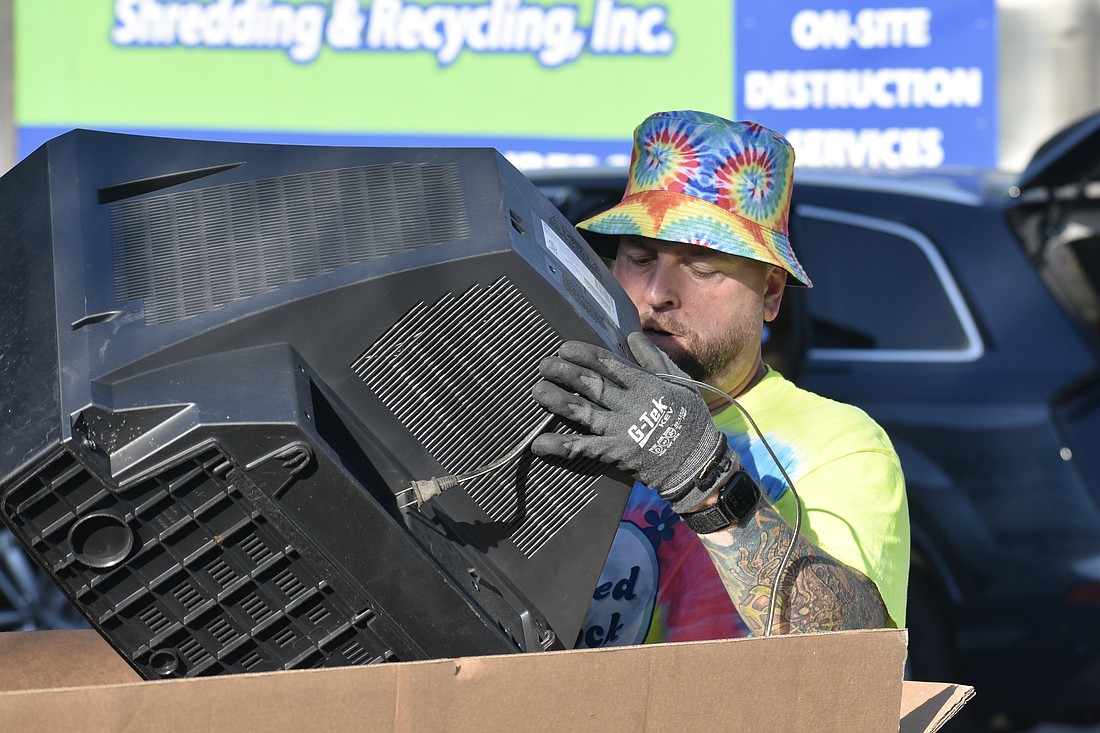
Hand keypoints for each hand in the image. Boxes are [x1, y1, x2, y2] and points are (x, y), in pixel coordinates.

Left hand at [531, 332, 739, 512]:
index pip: (609, 365)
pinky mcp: (615, 453)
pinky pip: (583, 448)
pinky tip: (539, 442)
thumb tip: (632, 335)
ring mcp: (621, 430)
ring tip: (537, 390)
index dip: (584, 355)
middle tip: (544, 364)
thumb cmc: (690, 419)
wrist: (696, 463)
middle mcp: (631, 405)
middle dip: (565, 372)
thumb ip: (654, 359)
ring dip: (557, 401)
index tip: (564, 348)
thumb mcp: (679, 383)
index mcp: (646, 385)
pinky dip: (561, 445)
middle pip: (592, 385)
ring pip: (583, 412)